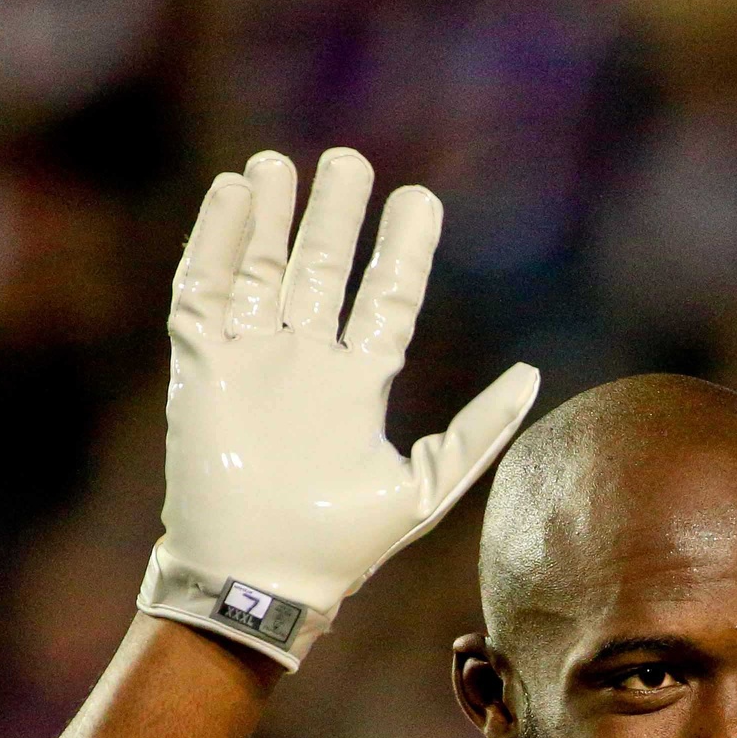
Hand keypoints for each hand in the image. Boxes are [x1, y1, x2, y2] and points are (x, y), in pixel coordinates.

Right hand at [139, 147, 539, 668]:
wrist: (260, 577)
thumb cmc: (343, 544)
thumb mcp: (429, 485)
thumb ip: (480, 429)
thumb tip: (534, 373)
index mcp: (358, 383)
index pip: (384, 299)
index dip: (401, 250)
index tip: (419, 198)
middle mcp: (306, 363)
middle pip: (320, 270)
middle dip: (333, 216)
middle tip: (349, 160)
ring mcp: (252, 360)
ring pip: (261, 270)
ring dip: (270, 217)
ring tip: (279, 165)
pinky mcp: (202, 366)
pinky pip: (204, 292)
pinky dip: (215, 242)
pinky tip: (231, 196)